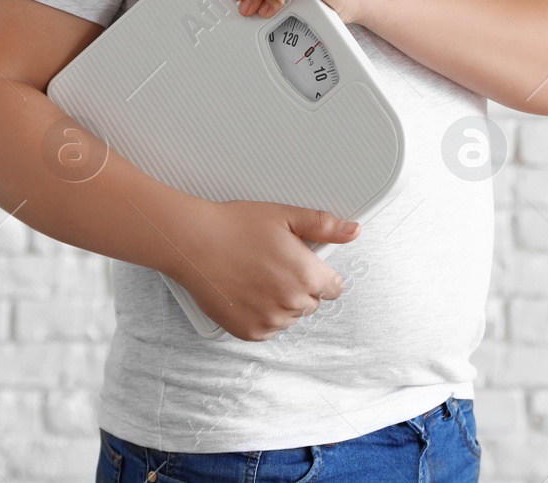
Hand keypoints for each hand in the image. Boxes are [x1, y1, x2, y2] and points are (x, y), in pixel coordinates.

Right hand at [172, 200, 359, 340]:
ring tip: (257, 276)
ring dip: (281, 302)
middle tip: (274, 264)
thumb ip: (323, 226)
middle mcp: (291, 303)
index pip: (334, 288)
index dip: (320, 274)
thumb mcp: (284, 216)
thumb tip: (352, 231)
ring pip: (290, 316)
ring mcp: (270, 320)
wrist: (194, 243)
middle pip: (311, 302)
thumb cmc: (235, 227)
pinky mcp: (249, 331)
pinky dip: (261, 314)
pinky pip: (268, 328)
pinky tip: (248, 292)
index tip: (304, 265)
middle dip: (299, 286)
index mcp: (307, 275)